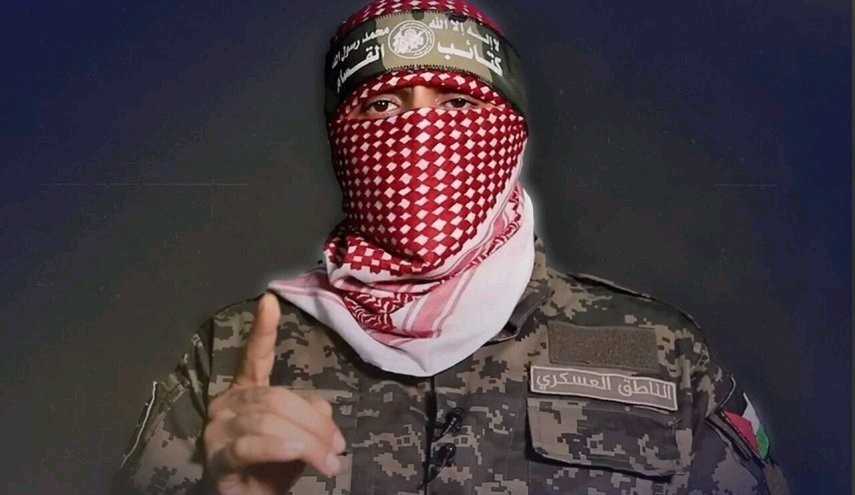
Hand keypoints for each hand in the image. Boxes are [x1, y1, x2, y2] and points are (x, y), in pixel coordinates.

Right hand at [203, 293, 345, 494]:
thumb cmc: (274, 468)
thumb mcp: (299, 435)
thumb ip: (309, 413)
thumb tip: (321, 409)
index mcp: (246, 391)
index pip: (255, 356)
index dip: (263, 330)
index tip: (270, 300)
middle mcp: (227, 404)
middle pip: (277, 398)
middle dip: (314, 423)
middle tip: (338, 447)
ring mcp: (218, 430)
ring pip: (269, 421)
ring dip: (308, 441)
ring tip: (329, 462)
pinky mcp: (218, 458)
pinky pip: (251, 445)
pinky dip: (279, 447)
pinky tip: (299, 453)